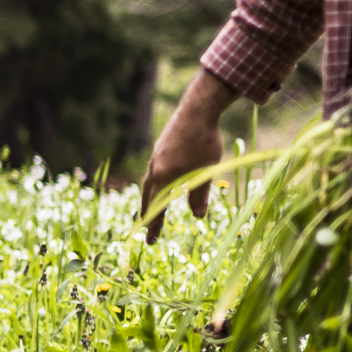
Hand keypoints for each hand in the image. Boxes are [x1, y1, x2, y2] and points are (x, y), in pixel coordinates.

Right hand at [141, 68, 237, 236]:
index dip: (154, 226)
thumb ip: (200, 195)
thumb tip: (197, 216)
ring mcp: (156, 156)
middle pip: (147, 196)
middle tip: (145, 227)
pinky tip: (164, 179)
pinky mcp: (161, 147)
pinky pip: (154, 170)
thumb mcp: (206, 173)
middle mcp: (155, 168)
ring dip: (150, 196)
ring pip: (149, 181)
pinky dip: (156, 181)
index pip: (157, 208)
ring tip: (152, 205)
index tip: (150, 241)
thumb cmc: (204, 143)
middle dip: (147, 213)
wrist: (197, 110)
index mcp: (164, 177)